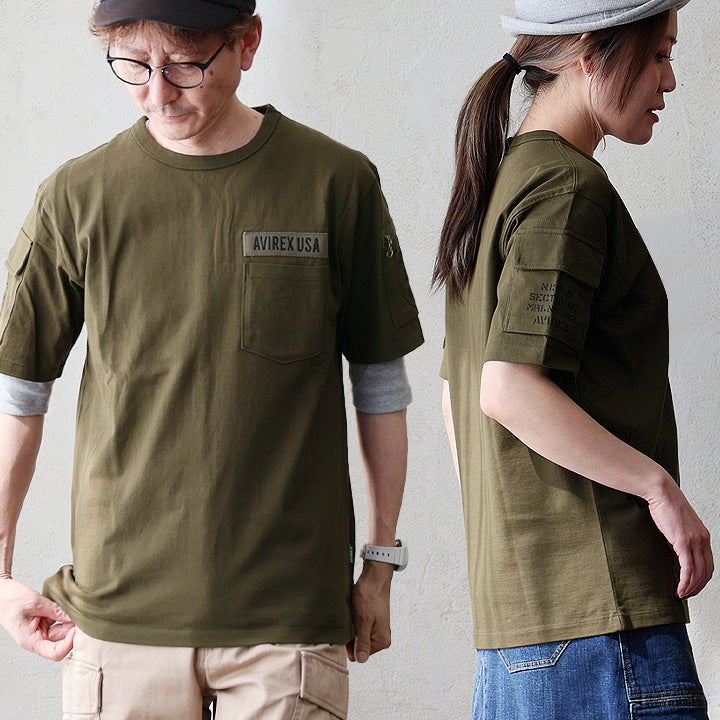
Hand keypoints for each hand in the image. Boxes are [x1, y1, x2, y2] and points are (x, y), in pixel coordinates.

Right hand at [0, 577, 74, 659]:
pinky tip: (68, 605)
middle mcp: (37, 637)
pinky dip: (64, 613)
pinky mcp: (44, 620)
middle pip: (62, 639)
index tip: (76, 629)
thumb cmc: (10, 600)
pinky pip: (58, 619)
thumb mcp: (34, 603)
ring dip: (70, 619)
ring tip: (74, 607)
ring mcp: (41, 629)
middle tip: (82, 614)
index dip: (69, 644)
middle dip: (73, 627)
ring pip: (62, 628)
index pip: (55, 653)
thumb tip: (72, 617)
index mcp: (31, 641)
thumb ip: (54, 610)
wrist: (0, 593)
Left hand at [346, 561, 393, 662]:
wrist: (374, 577)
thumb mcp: (363, 620)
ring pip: (357, 637)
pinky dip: (355, 622)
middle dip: (351, 635)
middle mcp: (381, 638)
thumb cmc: (369, 596)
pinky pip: (359, 629)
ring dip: (353, 628)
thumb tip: (361, 659)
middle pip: (358, 647)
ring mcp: (377, 630)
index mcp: (382, 641)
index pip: (358, 655)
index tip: (350, 628)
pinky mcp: (373, 622)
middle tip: (353, 619)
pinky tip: (356, 612)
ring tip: (355, 614)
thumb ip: (362, 642)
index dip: (350, 643)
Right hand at [646, 480, 713, 598]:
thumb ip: (681, 535)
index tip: (693, 585)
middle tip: (687, 595)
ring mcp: (694, 541)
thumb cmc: (665, 504)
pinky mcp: (683, 541)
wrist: (661, 491)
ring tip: (682, 595)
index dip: (702, 578)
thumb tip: (675, 546)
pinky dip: (685, 582)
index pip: (709, 563)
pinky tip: (679, 588)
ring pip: (699, 573)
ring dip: (691, 588)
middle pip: (707, 571)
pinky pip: (688, 568)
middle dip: (698, 587)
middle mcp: (703, 540)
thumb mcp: (678, 523)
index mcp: (703, 535)